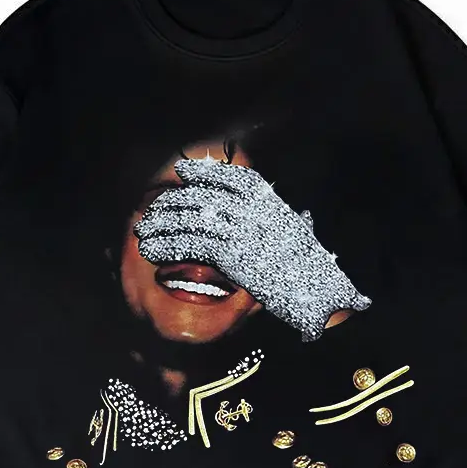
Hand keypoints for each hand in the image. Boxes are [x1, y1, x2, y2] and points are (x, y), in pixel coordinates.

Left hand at [135, 157, 370, 341]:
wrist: (320, 294)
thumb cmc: (310, 271)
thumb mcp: (297, 236)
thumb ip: (275, 220)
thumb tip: (267, 212)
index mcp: (273, 203)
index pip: (233, 179)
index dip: (205, 173)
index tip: (183, 172)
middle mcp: (256, 211)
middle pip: (207, 197)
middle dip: (175, 203)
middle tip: (154, 210)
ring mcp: (244, 231)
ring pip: (194, 219)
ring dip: (164, 225)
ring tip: (145, 231)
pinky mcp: (232, 255)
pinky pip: (192, 244)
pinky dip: (169, 244)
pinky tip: (154, 249)